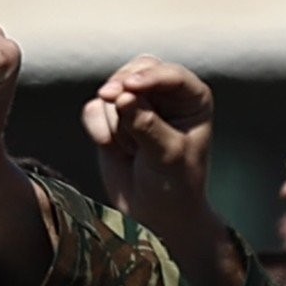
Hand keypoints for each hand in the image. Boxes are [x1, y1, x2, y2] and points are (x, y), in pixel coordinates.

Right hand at [81, 56, 216, 223]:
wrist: (154, 214)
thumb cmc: (175, 184)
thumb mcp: (168, 155)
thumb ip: (147, 125)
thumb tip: (122, 98)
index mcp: (192, 99)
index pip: (170, 75)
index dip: (149, 77)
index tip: (130, 87)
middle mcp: (165, 95)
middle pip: (135, 71)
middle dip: (123, 93)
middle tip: (111, 100)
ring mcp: (136, 104)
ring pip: (110, 94)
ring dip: (115, 125)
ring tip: (133, 151)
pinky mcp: (110, 117)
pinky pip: (92, 110)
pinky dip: (98, 130)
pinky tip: (115, 151)